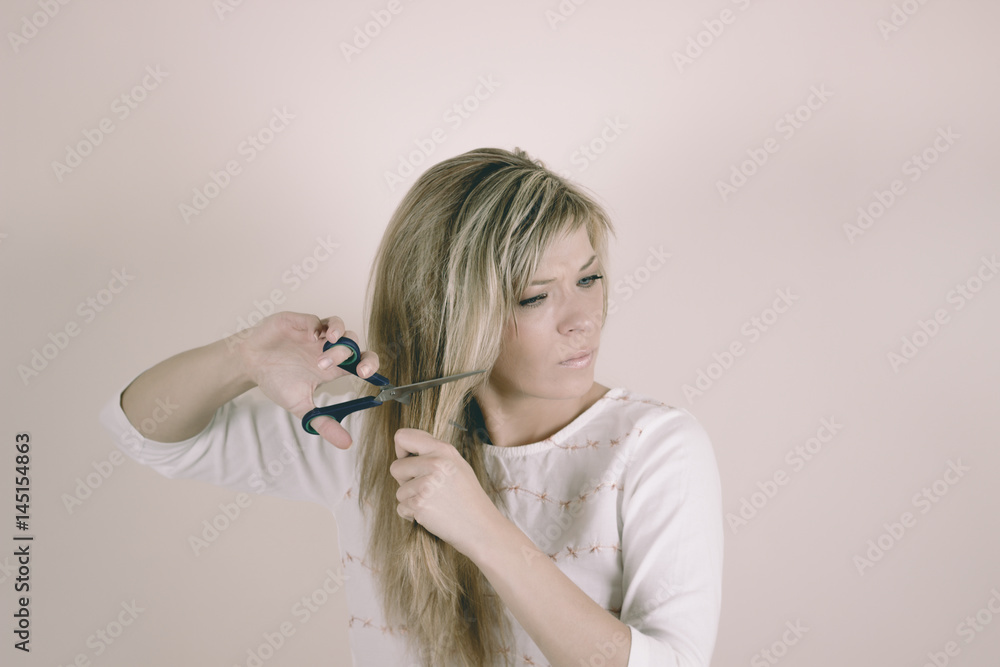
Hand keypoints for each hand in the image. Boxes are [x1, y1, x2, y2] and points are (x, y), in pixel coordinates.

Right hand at [230, 312, 380, 448]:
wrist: (250, 364)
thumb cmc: (276, 381)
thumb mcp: (302, 406)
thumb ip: (324, 423)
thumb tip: (346, 444)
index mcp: (334, 367)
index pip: (362, 362)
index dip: (370, 365)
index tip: (368, 375)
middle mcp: (329, 348)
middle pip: (354, 344)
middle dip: (352, 354)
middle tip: (338, 366)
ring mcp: (317, 334)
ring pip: (340, 328)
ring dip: (338, 339)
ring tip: (326, 349)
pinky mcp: (302, 322)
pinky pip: (318, 319)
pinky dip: (320, 326)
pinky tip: (313, 337)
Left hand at [390, 428, 502, 558]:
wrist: (481, 527)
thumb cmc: (468, 497)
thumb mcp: (456, 465)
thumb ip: (433, 453)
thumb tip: (404, 450)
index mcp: (443, 449)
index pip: (402, 437)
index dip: (401, 451)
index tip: (410, 461)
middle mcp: (434, 463)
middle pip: (396, 467)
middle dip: (405, 480)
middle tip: (428, 489)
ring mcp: (426, 484)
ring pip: (399, 490)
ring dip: (411, 499)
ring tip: (435, 502)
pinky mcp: (420, 504)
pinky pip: (401, 508)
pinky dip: (412, 514)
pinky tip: (432, 514)